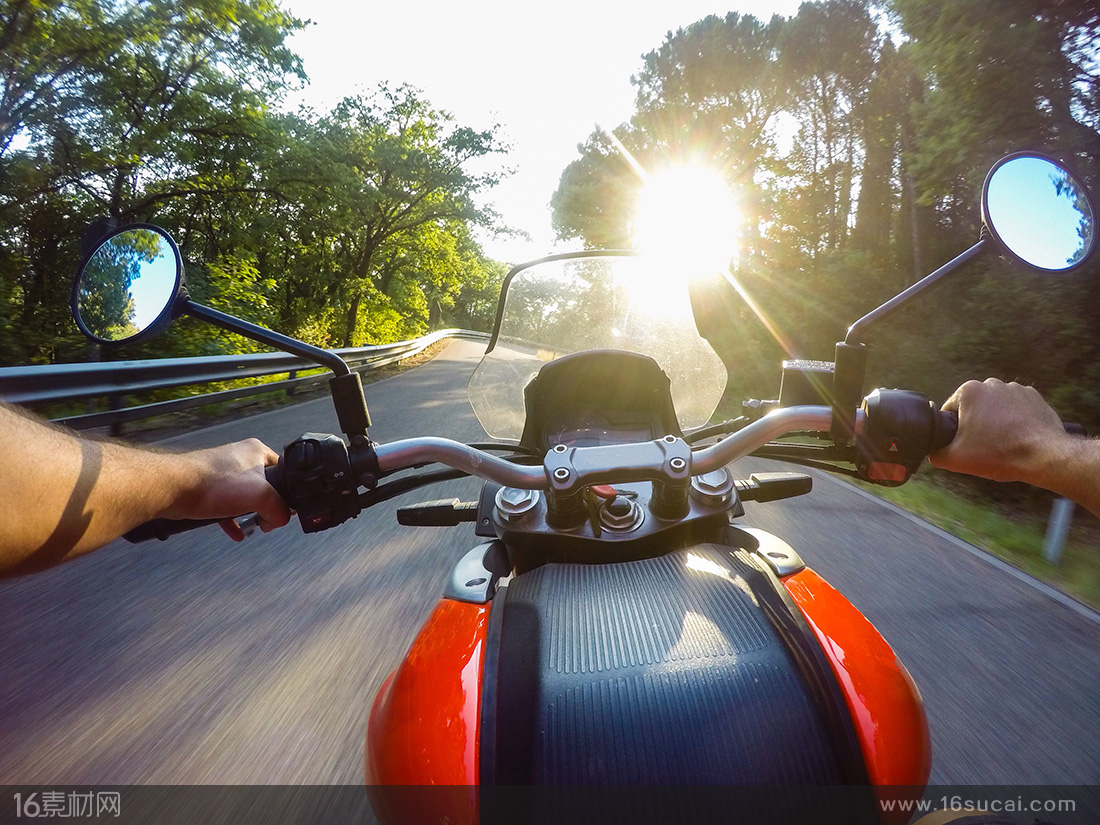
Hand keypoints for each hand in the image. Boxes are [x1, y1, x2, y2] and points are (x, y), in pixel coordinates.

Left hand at [164, 438, 291, 540]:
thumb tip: (280, 519)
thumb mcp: (261, 496)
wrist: (172, 488)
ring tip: (252, 525)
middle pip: (266, 487)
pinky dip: (234, 518)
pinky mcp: (209, 487)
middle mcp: (241, 459)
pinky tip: (235, 531)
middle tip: (266, 519)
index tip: (284, 510)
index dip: (287, 494)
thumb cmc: (212, 483)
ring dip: (250, 513)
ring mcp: (223, 473)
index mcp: (257, 452)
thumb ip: (279, 509)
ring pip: (245, 497)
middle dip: (267, 507)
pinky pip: (228, 505)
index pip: (284, 472)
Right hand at [929, 378, 1065, 483]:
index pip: (949, 411)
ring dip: (995, 423)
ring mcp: (1016, 389)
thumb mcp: (953, 459)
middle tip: (982, 447)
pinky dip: (1014, 422)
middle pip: (973, 408)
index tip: (963, 445)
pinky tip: (1017, 438)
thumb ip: (934, 453)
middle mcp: (992, 383)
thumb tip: (932, 451)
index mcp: (968, 391)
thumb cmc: (998, 453)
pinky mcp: (1035, 398)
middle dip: (975, 425)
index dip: (952, 431)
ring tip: (1002, 444)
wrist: (1043, 456)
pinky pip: (1016, 410)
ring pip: (995, 409)